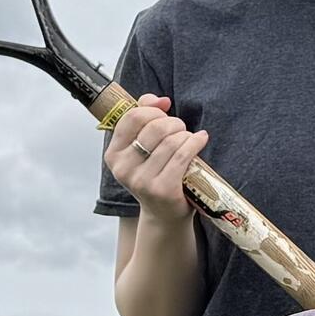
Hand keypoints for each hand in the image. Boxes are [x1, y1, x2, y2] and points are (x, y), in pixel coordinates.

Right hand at [103, 97, 207, 217]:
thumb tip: (160, 100)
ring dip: (185, 134)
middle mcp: (123, 169)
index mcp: (113, 154)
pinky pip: (182, 155)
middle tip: (180, 129)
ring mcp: (141, 181)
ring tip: (189, 139)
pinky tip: (201, 139)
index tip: (164, 114)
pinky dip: (195, 142)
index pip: (131, 118)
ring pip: (171, 141)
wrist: (164, 214)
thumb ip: (145, 118)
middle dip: (173, 123)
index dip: (152, 110)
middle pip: (154, 127)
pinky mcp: (162, 189)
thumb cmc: (155, 174)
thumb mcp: (142, 148)